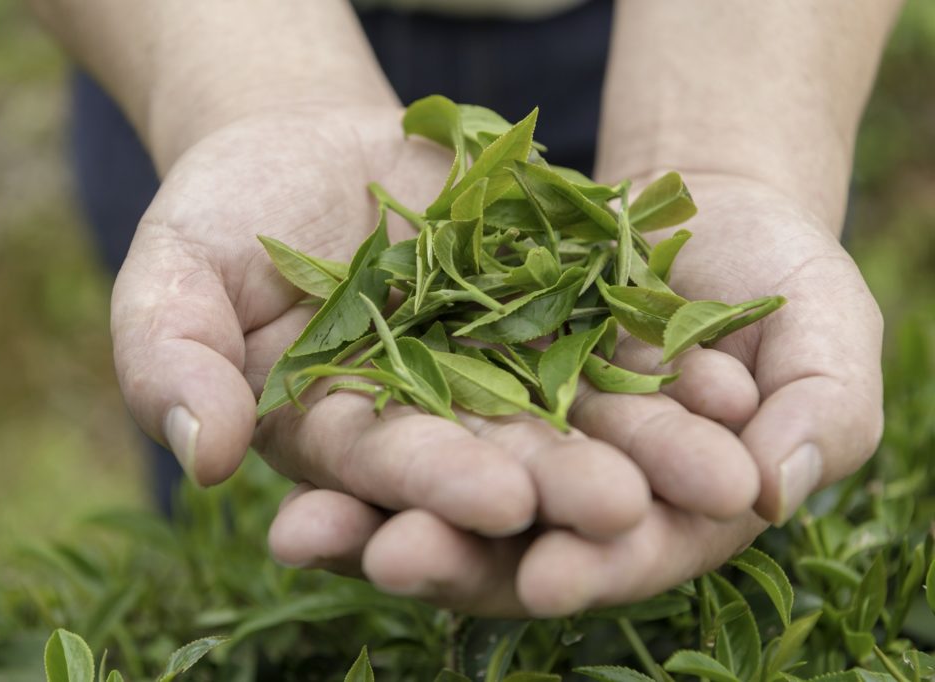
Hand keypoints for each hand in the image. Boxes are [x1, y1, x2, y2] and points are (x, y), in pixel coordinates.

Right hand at [113, 108, 731, 555]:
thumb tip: (200, 457)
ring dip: (643, 444)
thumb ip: (172, 363)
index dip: (437, 486)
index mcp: (336, 438)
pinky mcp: (546, 316)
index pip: (388, 472)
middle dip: (561, 486)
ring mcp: (491, 372)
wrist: (300, 141)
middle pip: (499, 458)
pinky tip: (722, 380)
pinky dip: (663, 363)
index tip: (495, 497)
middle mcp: (425, 423)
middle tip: (627, 507)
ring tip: (715, 467)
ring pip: (574, 415)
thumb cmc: (220, 210)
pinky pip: (612, 341)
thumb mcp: (173, 276)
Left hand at [267, 174, 882, 615]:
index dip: (586, 569)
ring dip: (367, 513)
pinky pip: (391, 403)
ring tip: (300, 532)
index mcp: (657, 503)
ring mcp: (499, 431)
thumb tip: (771, 494)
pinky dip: (350, 423)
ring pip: (429, 486)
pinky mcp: (450, 372)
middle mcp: (562, 486)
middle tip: (389, 558)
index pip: (620, 553)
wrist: (698, 206)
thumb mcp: (824, 334)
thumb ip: (819, 416)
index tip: (543, 581)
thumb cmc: (779, 273)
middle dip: (446, 554)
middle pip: (502, 538)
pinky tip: (280, 430)